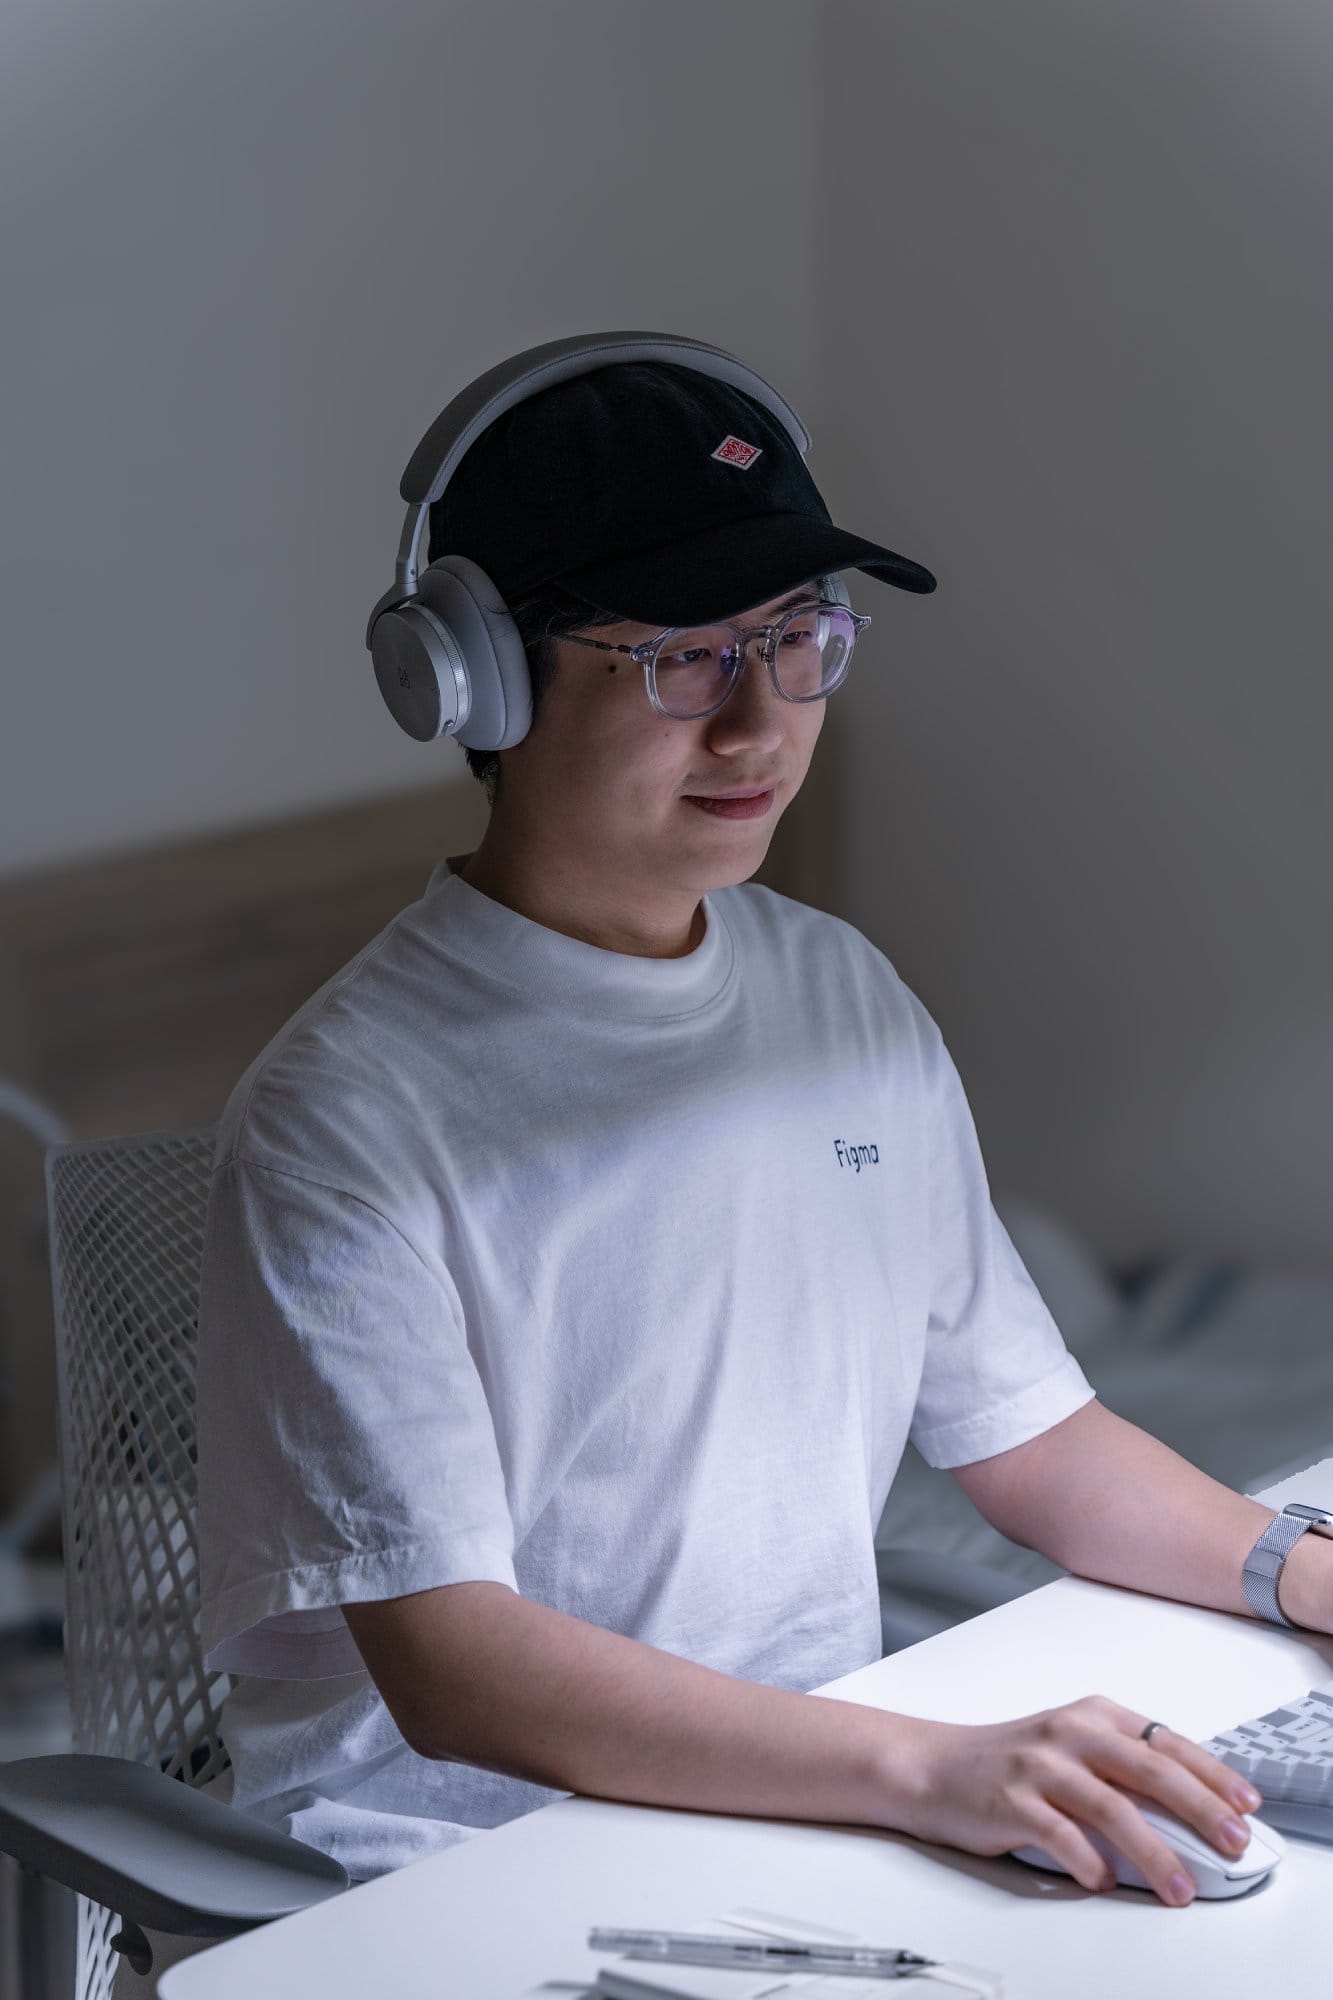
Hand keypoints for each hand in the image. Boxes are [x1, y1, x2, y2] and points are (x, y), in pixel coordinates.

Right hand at [889, 1696, 1263, 1905]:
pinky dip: (1089, 1861)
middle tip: (1231, 1842)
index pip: (1165, 1741)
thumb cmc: (1009, 1763)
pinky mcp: (1011, 1800)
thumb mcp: (1071, 1750)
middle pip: (1148, 1769)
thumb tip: (1189, 1815)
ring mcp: (1038, 1764)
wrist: (932, 1765)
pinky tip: (1104, 1880)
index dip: (1210, 1773)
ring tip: (1180, 1886)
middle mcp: (1068, 1732)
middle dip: (1199, 1808)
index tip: (1245, 1803)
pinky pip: (1061, 1835)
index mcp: (1091, 1715)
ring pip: (1111, 1807)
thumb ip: (1122, 1771)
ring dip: (1154, 1852)